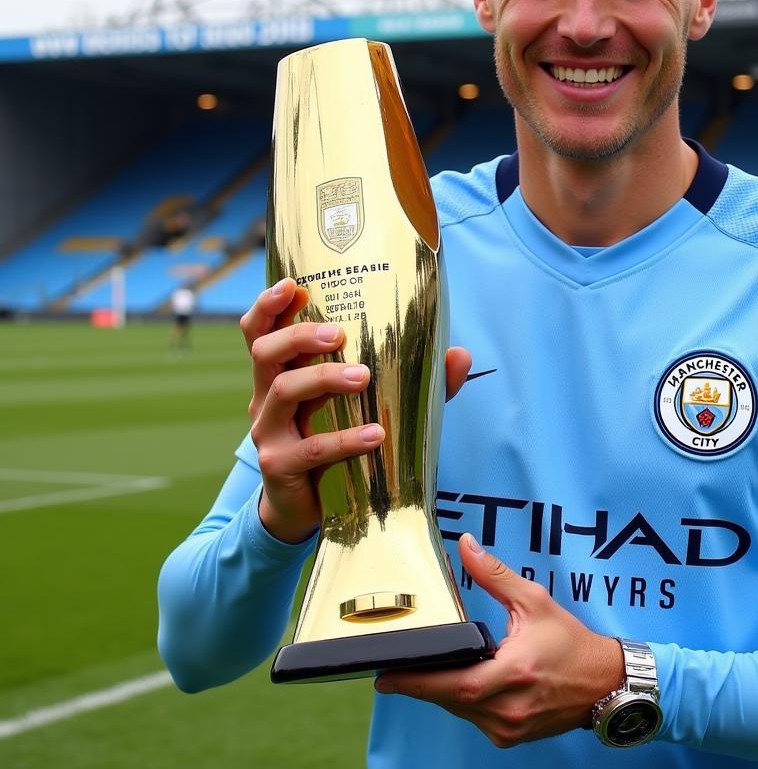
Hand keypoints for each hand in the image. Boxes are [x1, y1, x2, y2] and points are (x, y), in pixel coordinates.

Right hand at [240, 278, 472, 543]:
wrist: (308, 509)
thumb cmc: (338, 441)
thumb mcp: (370, 404)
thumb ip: (412, 379)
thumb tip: (460, 354)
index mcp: (280, 373)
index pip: (259, 331)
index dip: (267, 305)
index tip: (291, 286)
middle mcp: (266, 396)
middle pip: (265, 352)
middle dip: (298, 336)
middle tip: (338, 334)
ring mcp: (268, 432)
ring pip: (282, 392)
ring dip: (323, 379)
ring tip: (363, 377)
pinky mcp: (280, 467)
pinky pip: (311, 449)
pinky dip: (345, 439)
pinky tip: (376, 435)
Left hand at [375, 534, 624, 747]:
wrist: (603, 683)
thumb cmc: (570, 642)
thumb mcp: (533, 600)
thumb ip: (494, 574)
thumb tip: (465, 545)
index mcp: (514, 672)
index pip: (454, 684)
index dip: (418, 682)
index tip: (387, 676)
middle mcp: (509, 706)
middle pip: (450, 699)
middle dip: (420, 684)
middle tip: (393, 669)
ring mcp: (509, 727)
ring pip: (459, 711)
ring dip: (441, 692)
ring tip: (423, 671)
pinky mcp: (510, 737)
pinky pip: (473, 719)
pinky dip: (461, 702)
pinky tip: (458, 683)